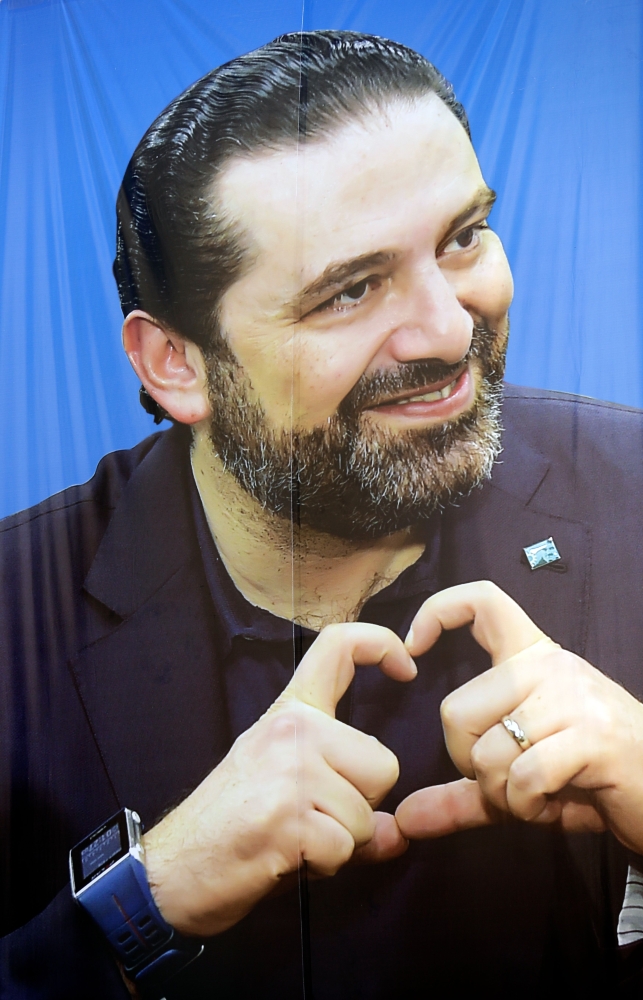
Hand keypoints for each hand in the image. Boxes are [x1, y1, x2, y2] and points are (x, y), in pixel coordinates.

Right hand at [143, 623, 415, 936]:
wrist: (172, 868)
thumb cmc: (231, 825)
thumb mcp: (289, 789)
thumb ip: (349, 799)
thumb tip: (401, 833)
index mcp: (290, 712)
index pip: (338, 646)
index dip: (380, 642)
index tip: (406, 665)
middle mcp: (291, 728)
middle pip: (383, 767)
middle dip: (360, 807)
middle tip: (309, 819)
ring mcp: (289, 770)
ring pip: (367, 816)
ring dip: (340, 843)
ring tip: (291, 838)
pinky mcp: (288, 817)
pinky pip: (345, 849)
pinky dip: (323, 866)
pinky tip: (284, 858)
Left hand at [395, 581, 642, 853]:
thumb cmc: (590, 779)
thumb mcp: (518, 781)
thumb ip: (462, 793)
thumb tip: (403, 820)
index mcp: (533, 657)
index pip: (483, 601)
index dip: (437, 611)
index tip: (413, 651)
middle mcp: (551, 665)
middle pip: (455, 710)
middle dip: (469, 765)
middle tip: (509, 780)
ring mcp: (574, 696)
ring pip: (486, 751)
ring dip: (503, 794)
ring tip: (539, 793)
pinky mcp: (593, 735)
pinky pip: (523, 777)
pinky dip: (527, 806)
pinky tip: (554, 802)